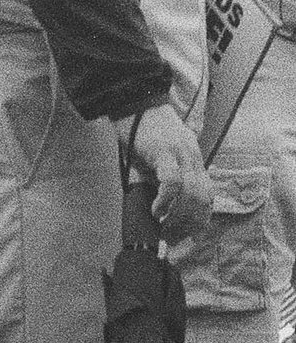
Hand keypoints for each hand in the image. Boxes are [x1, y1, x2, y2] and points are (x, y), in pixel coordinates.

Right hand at [124, 105, 210, 243]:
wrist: (135, 104)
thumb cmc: (142, 133)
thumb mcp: (157, 159)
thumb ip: (161, 179)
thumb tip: (156, 207)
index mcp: (193, 160)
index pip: (207, 195)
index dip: (198, 219)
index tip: (182, 235)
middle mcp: (193, 157)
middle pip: (202, 197)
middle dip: (188, 223)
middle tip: (171, 238)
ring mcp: (181, 154)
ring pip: (191, 192)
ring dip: (178, 216)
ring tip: (163, 228)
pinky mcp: (164, 152)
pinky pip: (172, 181)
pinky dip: (166, 200)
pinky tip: (156, 210)